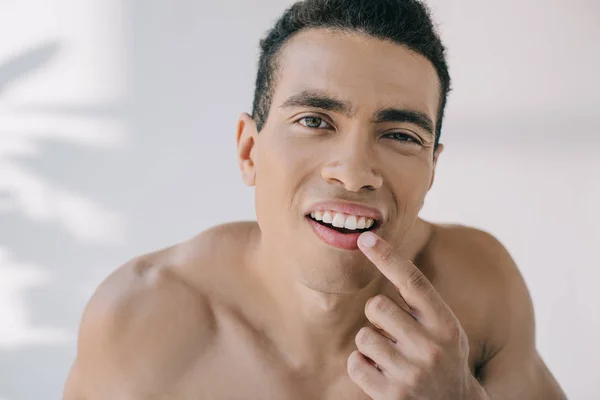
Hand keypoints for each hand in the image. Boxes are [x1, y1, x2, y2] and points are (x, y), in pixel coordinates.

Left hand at [347, 231, 479, 399]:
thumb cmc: (442, 358)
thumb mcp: (444, 328)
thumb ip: (421, 304)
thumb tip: (385, 260)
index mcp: (445, 324)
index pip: (412, 281)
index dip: (388, 257)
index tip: (366, 239)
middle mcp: (430, 347)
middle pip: (377, 306)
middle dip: (377, 316)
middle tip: (392, 331)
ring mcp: (411, 373)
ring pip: (363, 336)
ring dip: (371, 344)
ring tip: (391, 357)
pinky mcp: (391, 395)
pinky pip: (354, 363)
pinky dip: (362, 366)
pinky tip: (381, 374)